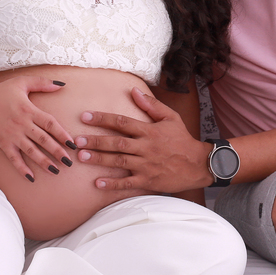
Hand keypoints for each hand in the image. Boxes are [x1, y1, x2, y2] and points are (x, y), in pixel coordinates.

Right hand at [0, 75, 75, 180]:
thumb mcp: (21, 82)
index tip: (72, 143)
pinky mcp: (2, 143)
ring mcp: (12, 135)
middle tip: (69, 162)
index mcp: (29, 109)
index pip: (49, 124)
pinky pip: (13, 158)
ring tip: (56, 171)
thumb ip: (42, 83)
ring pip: (31, 151)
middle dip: (57, 151)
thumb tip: (61, 85)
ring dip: (43, 162)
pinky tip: (31, 177)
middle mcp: (22, 124)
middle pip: (43, 140)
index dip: (62, 134)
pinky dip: (22, 168)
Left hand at [75, 89, 211, 193]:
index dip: (103, 119)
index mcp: (149, 131)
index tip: (85, 117)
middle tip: (77, 140)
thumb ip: (151, 105)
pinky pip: (128, 183)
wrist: (198, 164)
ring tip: (82, 157)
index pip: (122, 122)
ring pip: (119, 162)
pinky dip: (112, 184)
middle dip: (96, 141)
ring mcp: (146, 165)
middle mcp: (146, 147)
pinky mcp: (148, 181)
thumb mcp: (171, 118)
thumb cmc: (183, 140)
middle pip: (117, 143)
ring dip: (100, 159)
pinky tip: (98, 183)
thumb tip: (133, 90)